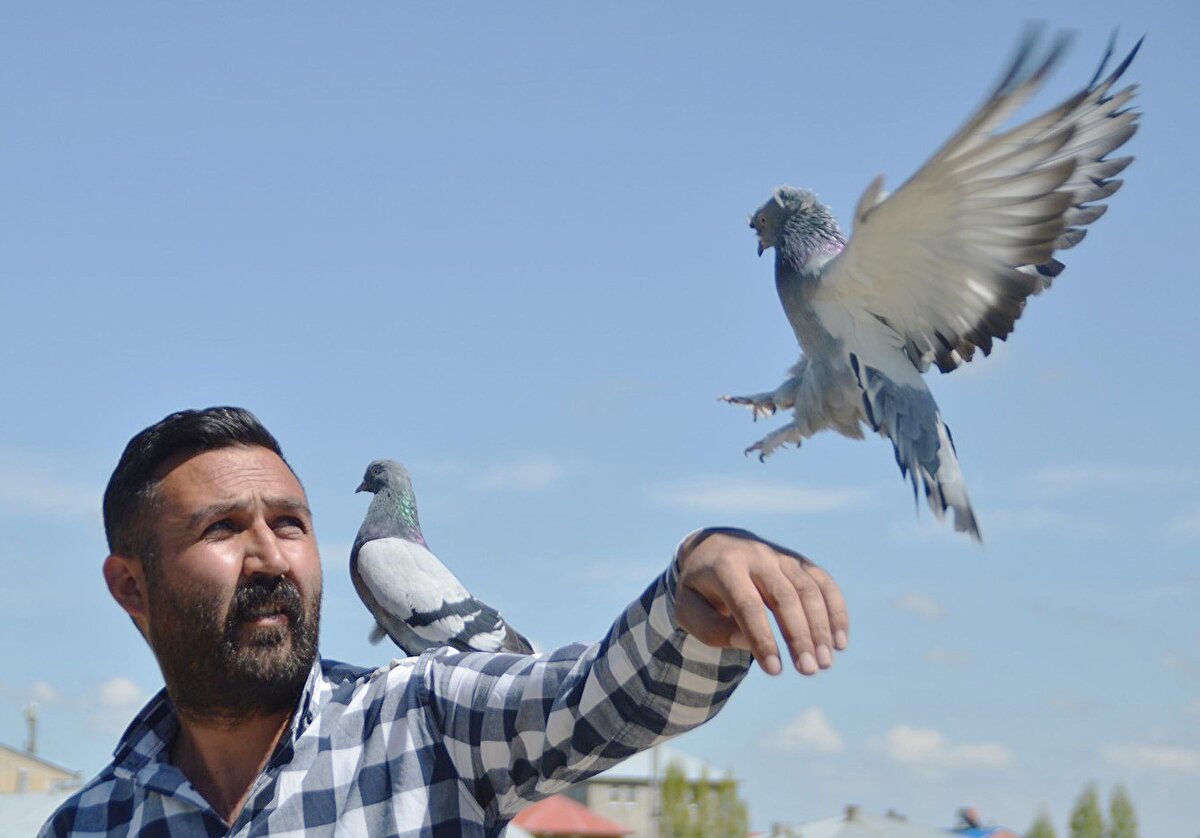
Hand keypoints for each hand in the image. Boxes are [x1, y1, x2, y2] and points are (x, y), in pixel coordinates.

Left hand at [674, 528, 847, 675]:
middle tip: (808, 671)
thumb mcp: (688, 609)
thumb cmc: (700, 589)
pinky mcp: (798, 561)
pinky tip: (840, 641)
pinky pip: (823, 583)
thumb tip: (746, 642)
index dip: (762, 638)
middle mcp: (756, 556)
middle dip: (799, 636)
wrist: (713, 548)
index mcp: (725, 566)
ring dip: (821, 627)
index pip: (748, 605)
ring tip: (825, 663)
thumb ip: (712, 629)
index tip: (774, 670)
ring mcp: (780, 556)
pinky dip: (836, 611)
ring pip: (808, 589)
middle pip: (784, 596)